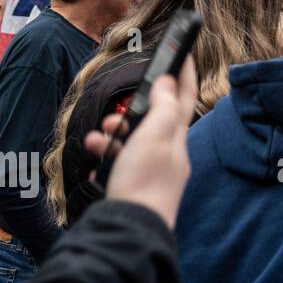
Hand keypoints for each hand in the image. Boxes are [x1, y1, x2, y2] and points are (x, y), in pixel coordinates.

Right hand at [84, 57, 197, 230]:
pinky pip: (120, 163)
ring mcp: (152, 173)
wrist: (130, 231)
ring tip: (100, 137)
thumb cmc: (144, 182)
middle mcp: (169, 155)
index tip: (181, 51)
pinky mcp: (134, 188)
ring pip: (132, 142)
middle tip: (117, 113)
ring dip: (113, 134)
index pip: (185, 99)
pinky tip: (97, 158)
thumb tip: (169, 84)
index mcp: (177, 140)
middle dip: (132, 111)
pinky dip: (107, 156)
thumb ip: (164, 107)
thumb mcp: (155, 136)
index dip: (183, 74)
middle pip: (154, 121)